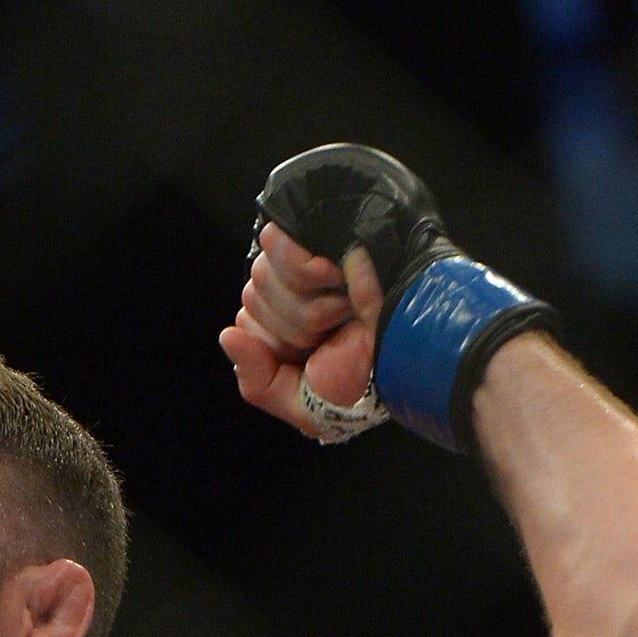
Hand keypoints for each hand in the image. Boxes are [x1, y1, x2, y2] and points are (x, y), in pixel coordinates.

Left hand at [218, 221, 385, 435]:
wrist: (409, 356)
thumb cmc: (363, 384)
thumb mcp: (300, 404)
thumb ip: (255, 381)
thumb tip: (228, 334)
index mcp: (290, 321)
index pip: (247, 319)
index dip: (275, 345)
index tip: (313, 355)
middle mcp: (298, 286)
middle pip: (252, 294)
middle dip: (292, 328)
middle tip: (336, 332)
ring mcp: (312, 255)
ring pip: (261, 275)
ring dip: (305, 306)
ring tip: (345, 310)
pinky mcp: (324, 231)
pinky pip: (277, 245)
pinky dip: (305, 272)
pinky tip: (338, 277)